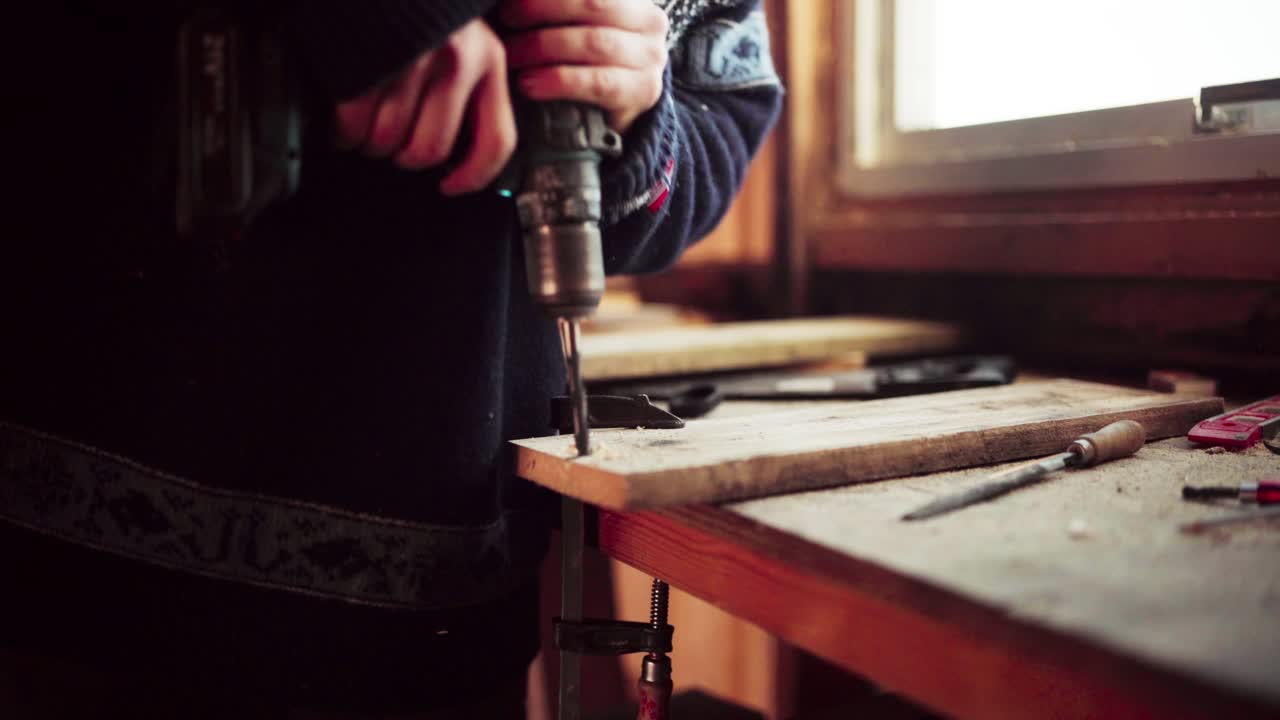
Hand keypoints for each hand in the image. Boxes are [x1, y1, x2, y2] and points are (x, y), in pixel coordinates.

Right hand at [333, 19, 515, 195]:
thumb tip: (459, 149)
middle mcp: (455, 64)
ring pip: (387, 142)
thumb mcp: (465, 35)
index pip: (496, 141)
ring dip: (371, 145)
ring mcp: (409, 63)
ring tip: (366, 127)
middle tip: (394, 146)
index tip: (452, 186)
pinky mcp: (366, 63)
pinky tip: (344, 120)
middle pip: (429, 150)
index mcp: (488, 60)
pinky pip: (352, 125)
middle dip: (405, 158)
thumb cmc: (421, 4)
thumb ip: (471, 82)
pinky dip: (343, 133)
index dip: (473, 176)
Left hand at [501, 0, 669, 134]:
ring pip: (594, 43)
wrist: (611, 110)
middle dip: (540, 10)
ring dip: (543, 48)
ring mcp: (651, 58)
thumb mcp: (573, 22)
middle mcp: (649, 21)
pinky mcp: (644, 92)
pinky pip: (597, 82)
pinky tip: (530, 84)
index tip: (509, 0)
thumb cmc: (582, 59)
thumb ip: (556, 9)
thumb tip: (509, 0)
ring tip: (511, 57)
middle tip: (504, 21)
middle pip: (592, 5)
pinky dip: (558, 81)